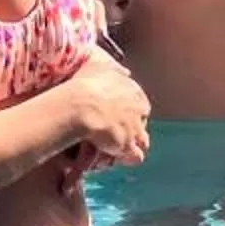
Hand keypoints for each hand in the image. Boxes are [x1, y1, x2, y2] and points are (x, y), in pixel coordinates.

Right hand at [66, 47, 150, 171]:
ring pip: (143, 140)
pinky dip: (129, 158)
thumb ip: (114, 70)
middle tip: (114, 131)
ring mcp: (135, 129)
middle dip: (132, 127)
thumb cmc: (86, 85)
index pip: (140, 104)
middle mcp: (140, 110)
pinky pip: (136, 156)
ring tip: (117, 147)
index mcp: (135, 92)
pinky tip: (119, 157)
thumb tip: (125, 72)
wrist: (81, 106)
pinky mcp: (128, 146)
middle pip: (142, 122)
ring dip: (133, 144)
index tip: (116, 115)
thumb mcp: (99, 68)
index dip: (128, 111)